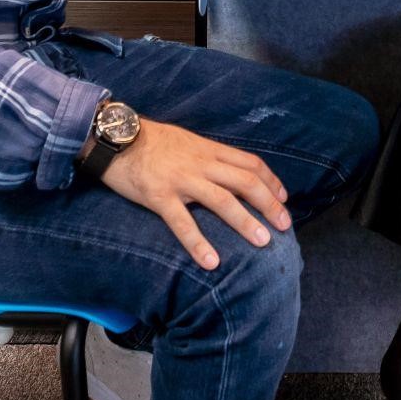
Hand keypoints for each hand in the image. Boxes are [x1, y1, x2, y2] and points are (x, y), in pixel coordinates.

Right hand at [98, 119, 291, 269]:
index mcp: (208, 150)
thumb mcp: (187, 142)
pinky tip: (211, 262)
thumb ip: (207, 156)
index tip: (283, 198)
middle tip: (285, 226)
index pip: (250, 163)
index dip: (270, 181)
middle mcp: (201, 163)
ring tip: (263, 242)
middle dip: (269, 204)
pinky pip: (182, 222)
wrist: (115, 138)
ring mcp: (181, 180)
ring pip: (222, 200)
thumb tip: (227, 171)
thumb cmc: (151, 141)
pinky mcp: (159, 196)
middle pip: (245, 182)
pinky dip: (198, 243)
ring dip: (245, 222)